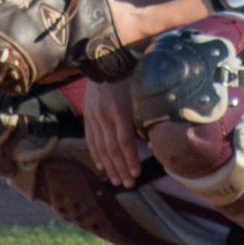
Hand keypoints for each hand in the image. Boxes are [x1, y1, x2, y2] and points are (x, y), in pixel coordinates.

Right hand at [84, 74, 144, 189]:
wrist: (103, 60)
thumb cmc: (128, 75)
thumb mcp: (140, 91)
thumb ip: (145, 113)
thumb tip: (155, 134)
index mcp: (120, 110)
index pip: (125, 141)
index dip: (130, 159)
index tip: (136, 173)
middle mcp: (104, 116)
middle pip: (112, 148)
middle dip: (120, 168)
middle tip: (128, 184)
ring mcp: (94, 117)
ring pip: (101, 147)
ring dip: (109, 166)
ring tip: (116, 180)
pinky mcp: (88, 116)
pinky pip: (91, 139)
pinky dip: (96, 154)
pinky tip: (101, 166)